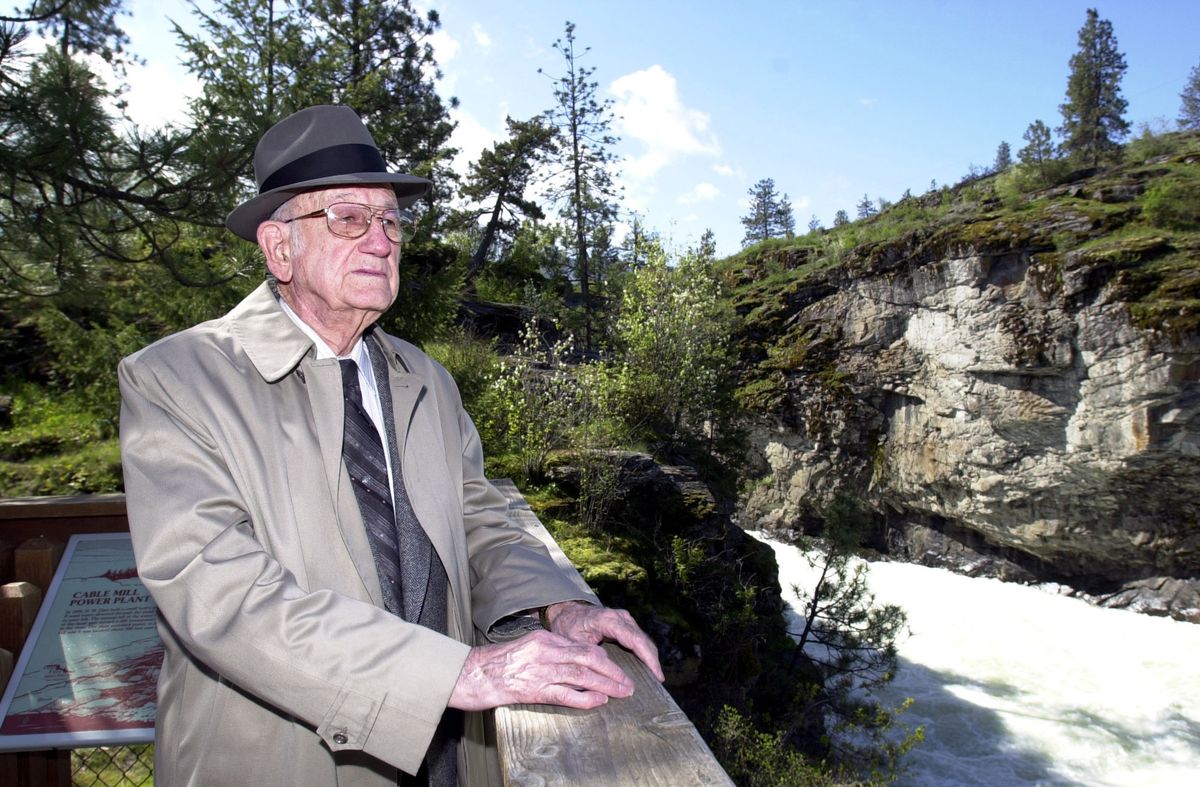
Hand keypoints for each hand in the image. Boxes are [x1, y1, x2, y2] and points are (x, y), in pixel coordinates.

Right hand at [448, 629, 634, 711]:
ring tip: (623, 692)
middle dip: (612, 671)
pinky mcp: (535, 690)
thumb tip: (573, 659)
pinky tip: (600, 700)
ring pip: (582, 675)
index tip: (617, 668)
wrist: (474, 674)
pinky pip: (566, 694)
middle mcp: (546, 652)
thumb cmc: (497, 663)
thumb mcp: (527, 646)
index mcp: (544, 638)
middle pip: (588, 659)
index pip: (582, 647)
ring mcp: (541, 670)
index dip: (604, 658)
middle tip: (628, 682)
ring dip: (606, 685)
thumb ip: (549, 650)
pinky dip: (586, 698)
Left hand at [544, 602, 664, 682]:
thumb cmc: (568, 627)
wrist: (566, 612)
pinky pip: (639, 639)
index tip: (656, 674)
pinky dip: (644, 653)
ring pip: (643, 640)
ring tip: (655, 678)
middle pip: (643, 640)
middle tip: (658, 681)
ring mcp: (625, 619)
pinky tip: (647, 668)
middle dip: (652, 661)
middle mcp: (620, 617)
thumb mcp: (573, 643)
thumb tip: (600, 678)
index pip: (634, 639)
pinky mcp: (626, 624)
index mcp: (608, 620)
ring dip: (650, 657)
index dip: (648, 658)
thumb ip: (587, 658)